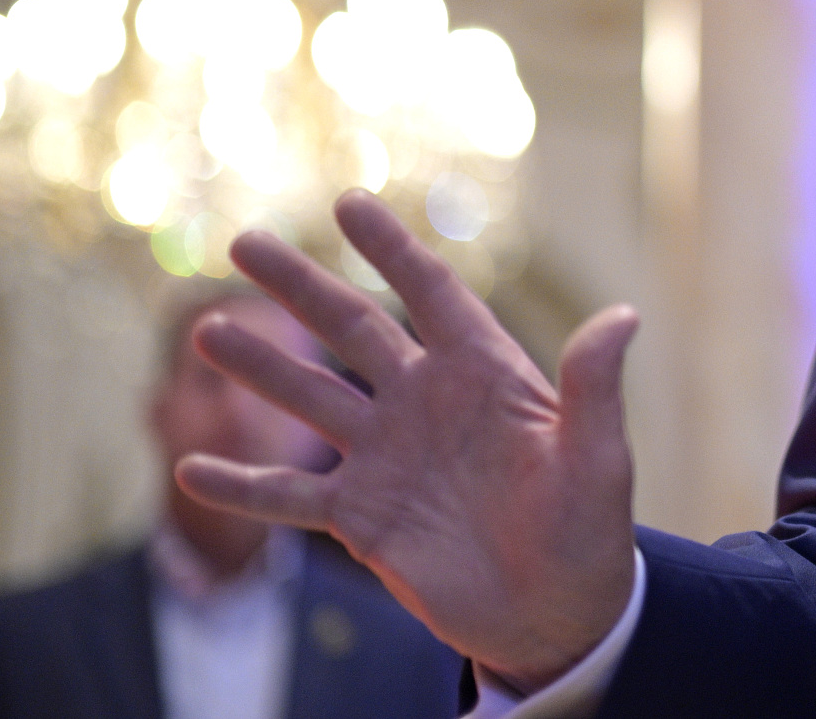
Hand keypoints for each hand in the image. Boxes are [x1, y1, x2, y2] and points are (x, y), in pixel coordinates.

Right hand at [175, 190, 639, 692]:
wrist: (556, 613)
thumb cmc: (589, 530)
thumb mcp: (599, 459)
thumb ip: (594, 389)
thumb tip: (624, 316)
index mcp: (484, 373)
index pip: (432, 293)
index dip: (391, 248)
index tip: (348, 203)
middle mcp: (426, 402)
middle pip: (353, 329)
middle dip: (299, 287)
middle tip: (244, 243)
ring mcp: (387, 456)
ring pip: (310, 399)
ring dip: (261, 368)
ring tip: (209, 332)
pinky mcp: (360, 518)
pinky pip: (289, 496)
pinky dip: (243, 485)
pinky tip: (190, 467)